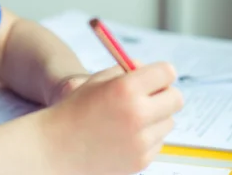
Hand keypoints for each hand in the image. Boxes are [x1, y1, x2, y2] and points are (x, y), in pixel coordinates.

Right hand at [37, 62, 183, 174]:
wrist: (55, 147)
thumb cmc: (73, 110)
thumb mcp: (96, 81)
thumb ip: (126, 72)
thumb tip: (153, 72)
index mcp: (126, 88)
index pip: (167, 72)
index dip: (162, 72)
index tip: (156, 77)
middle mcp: (137, 114)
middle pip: (176, 98)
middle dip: (165, 94)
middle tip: (151, 96)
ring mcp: (140, 140)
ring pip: (168, 122)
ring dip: (156, 117)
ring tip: (130, 118)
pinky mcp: (141, 160)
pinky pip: (158, 142)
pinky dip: (147, 137)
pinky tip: (124, 135)